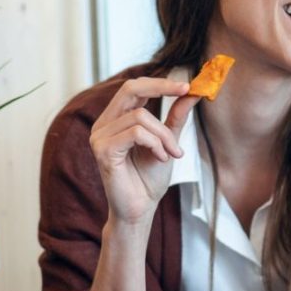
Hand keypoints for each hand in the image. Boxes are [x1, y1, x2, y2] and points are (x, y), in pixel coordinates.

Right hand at [88, 77, 199, 227]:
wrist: (141, 208)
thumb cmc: (149, 179)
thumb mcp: (167, 141)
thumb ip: (175, 116)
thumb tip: (191, 92)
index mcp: (115, 119)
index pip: (133, 87)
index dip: (160, 82)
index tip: (187, 85)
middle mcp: (103, 124)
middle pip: (130, 89)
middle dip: (162, 88)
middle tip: (186, 92)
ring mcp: (99, 136)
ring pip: (140, 116)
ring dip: (164, 135)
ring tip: (172, 153)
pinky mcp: (103, 150)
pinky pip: (136, 133)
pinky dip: (155, 144)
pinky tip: (161, 158)